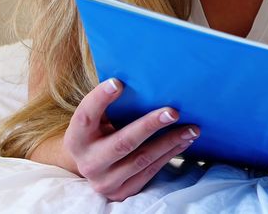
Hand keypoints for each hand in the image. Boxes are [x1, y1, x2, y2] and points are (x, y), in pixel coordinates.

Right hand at [62, 78, 199, 200]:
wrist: (91, 167)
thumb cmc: (98, 132)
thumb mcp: (96, 120)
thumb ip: (109, 104)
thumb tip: (140, 76)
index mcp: (77, 138)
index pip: (86, 116)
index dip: (100, 99)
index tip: (118, 82)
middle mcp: (88, 162)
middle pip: (122, 142)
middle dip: (150, 125)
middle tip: (173, 111)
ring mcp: (105, 181)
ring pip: (142, 159)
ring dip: (170, 142)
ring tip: (191, 128)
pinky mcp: (122, 191)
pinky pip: (150, 171)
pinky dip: (170, 154)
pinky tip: (184, 141)